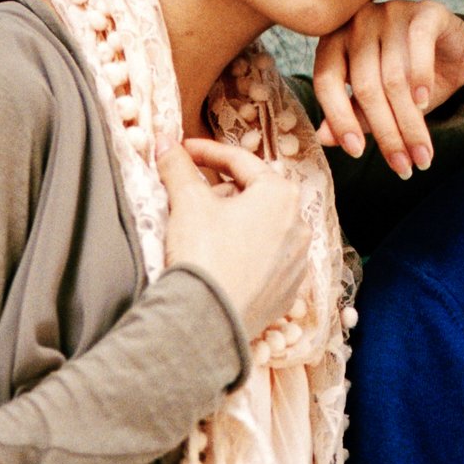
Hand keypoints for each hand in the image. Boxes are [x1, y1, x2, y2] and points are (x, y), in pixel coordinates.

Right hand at [158, 140, 308, 342]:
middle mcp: (299, 225)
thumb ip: (178, 167)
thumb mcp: (187, 202)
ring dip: (235, 222)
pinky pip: (266, 260)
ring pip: (262, 228)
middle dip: (221, 190)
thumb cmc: (205, 254)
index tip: (182, 151)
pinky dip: (245, 253)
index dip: (206, 152)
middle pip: (254, 194)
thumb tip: (164, 143)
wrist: (210, 320)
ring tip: (204, 229)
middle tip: (190, 193)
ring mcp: (297, 261)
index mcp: (281, 195)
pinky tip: (221, 259)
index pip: (239, 161)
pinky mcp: (288, 291)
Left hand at [311, 0, 463, 178]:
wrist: (453, 54)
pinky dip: (421, 76)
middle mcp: (358, 22)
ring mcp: (390, 12)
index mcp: (335, 41)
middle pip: (365, 86)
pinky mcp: (424, 11)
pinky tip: (424, 104)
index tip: (357, 152)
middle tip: (402, 166)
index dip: (340, 119)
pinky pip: (419, 43)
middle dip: (386, 133)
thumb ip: (351, 114)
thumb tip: (323, 138)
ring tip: (422, 154)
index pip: (326, 81)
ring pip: (394, 76)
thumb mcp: (376, 101)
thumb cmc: (408, 79)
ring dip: (410, 122)